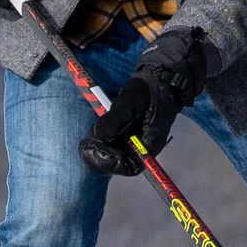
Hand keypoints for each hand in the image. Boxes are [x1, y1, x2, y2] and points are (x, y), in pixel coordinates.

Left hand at [79, 30, 211, 174]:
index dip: (107, 160)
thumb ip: (117, 119)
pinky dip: (100, 140)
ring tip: (93, 131)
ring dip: (97, 147)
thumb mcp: (131, 102)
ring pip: (109, 156)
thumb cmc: (148, 91)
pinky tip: (98, 127)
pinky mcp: (125, 137)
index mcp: (147, 146)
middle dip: (98, 154)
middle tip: (88, 139)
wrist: (159, 80)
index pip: (126, 167)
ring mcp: (132, 144)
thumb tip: (101, 136)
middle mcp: (140, 150)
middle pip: (114, 164)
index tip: (96, 144)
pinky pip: (109, 146)